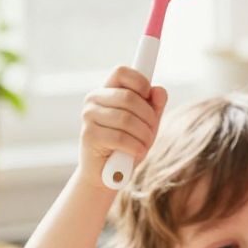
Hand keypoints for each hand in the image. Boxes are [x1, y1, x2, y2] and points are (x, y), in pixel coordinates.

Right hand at [79, 66, 166, 189]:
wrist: (106, 176)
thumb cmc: (127, 146)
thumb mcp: (146, 124)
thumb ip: (154, 106)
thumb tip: (159, 91)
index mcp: (106, 91)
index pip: (122, 71)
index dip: (140, 82)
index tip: (149, 97)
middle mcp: (94, 99)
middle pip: (129, 97)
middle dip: (148, 117)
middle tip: (151, 132)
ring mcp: (88, 116)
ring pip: (127, 119)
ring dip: (144, 136)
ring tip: (144, 145)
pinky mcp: (89, 135)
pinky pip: (121, 138)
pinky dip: (136, 147)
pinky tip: (137, 153)